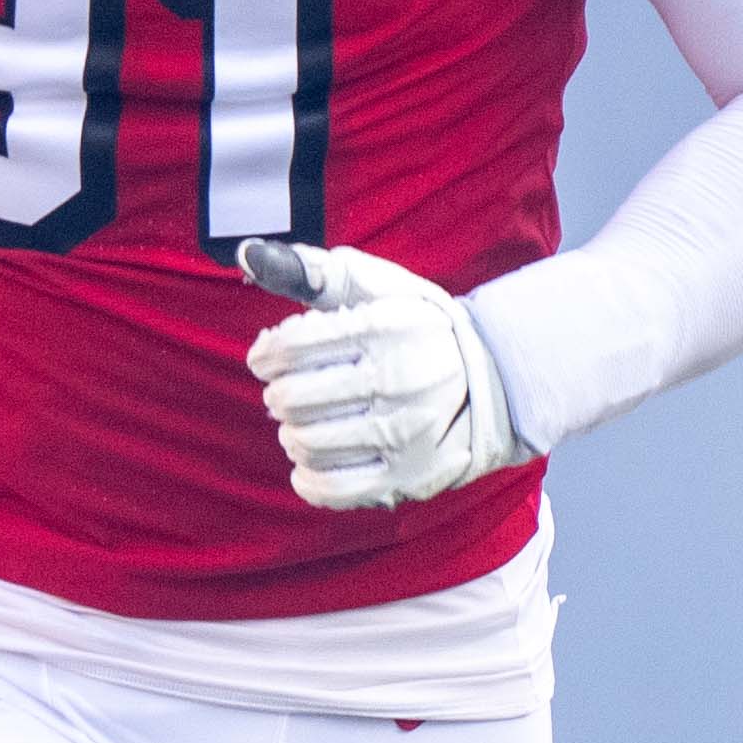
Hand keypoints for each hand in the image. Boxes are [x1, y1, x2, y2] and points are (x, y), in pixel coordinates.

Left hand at [235, 237, 524, 511]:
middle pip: (292, 399)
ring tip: (305, 419)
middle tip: (291, 389)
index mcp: (387, 327)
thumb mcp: (376, 287)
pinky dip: (307, 477)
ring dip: (292, 430)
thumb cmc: (416, 329)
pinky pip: (331, 488)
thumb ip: (312, 270)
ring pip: (306, 443)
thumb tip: (250, 253)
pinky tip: (311, 457)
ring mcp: (405, 435)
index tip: (270, 356)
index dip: (266, 354)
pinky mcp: (408, 478)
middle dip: (279, 392)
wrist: (492, 379)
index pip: (291, 348)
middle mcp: (398, 381)